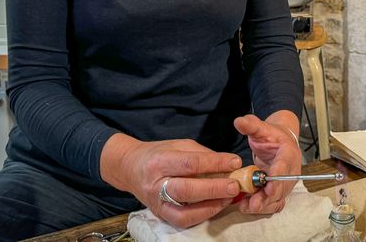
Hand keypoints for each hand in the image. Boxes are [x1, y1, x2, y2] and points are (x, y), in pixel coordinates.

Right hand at [100, 134, 241, 227]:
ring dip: (211, 206)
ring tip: (228, 198)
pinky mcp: (160, 215)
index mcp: (160, 161)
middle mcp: (155, 185)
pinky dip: (202, 215)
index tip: (234, 161)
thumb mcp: (178, 145)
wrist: (130, 168)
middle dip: (214, 188)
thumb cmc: (158, 154)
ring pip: (184, 212)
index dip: (215, 163)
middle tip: (234, 185)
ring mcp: (157, 203)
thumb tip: (227, 165)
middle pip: (187, 189)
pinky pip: (183, 221)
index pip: (191, 163)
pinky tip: (216, 206)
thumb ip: (202, 155)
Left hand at [233, 111, 301, 214]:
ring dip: (264, 205)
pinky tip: (250, 207)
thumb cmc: (271, 136)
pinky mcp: (280, 190)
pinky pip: (274, 203)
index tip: (268, 187)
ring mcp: (286, 182)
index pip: (284, 167)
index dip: (277, 179)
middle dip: (267, 198)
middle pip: (282, 188)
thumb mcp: (261, 128)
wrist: (279, 141)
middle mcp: (291, 171)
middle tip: (253, 204)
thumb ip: (251, 124)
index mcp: (288, 153)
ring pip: (278, 198)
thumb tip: (238, 121)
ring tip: (247, 207)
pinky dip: (264, 207)